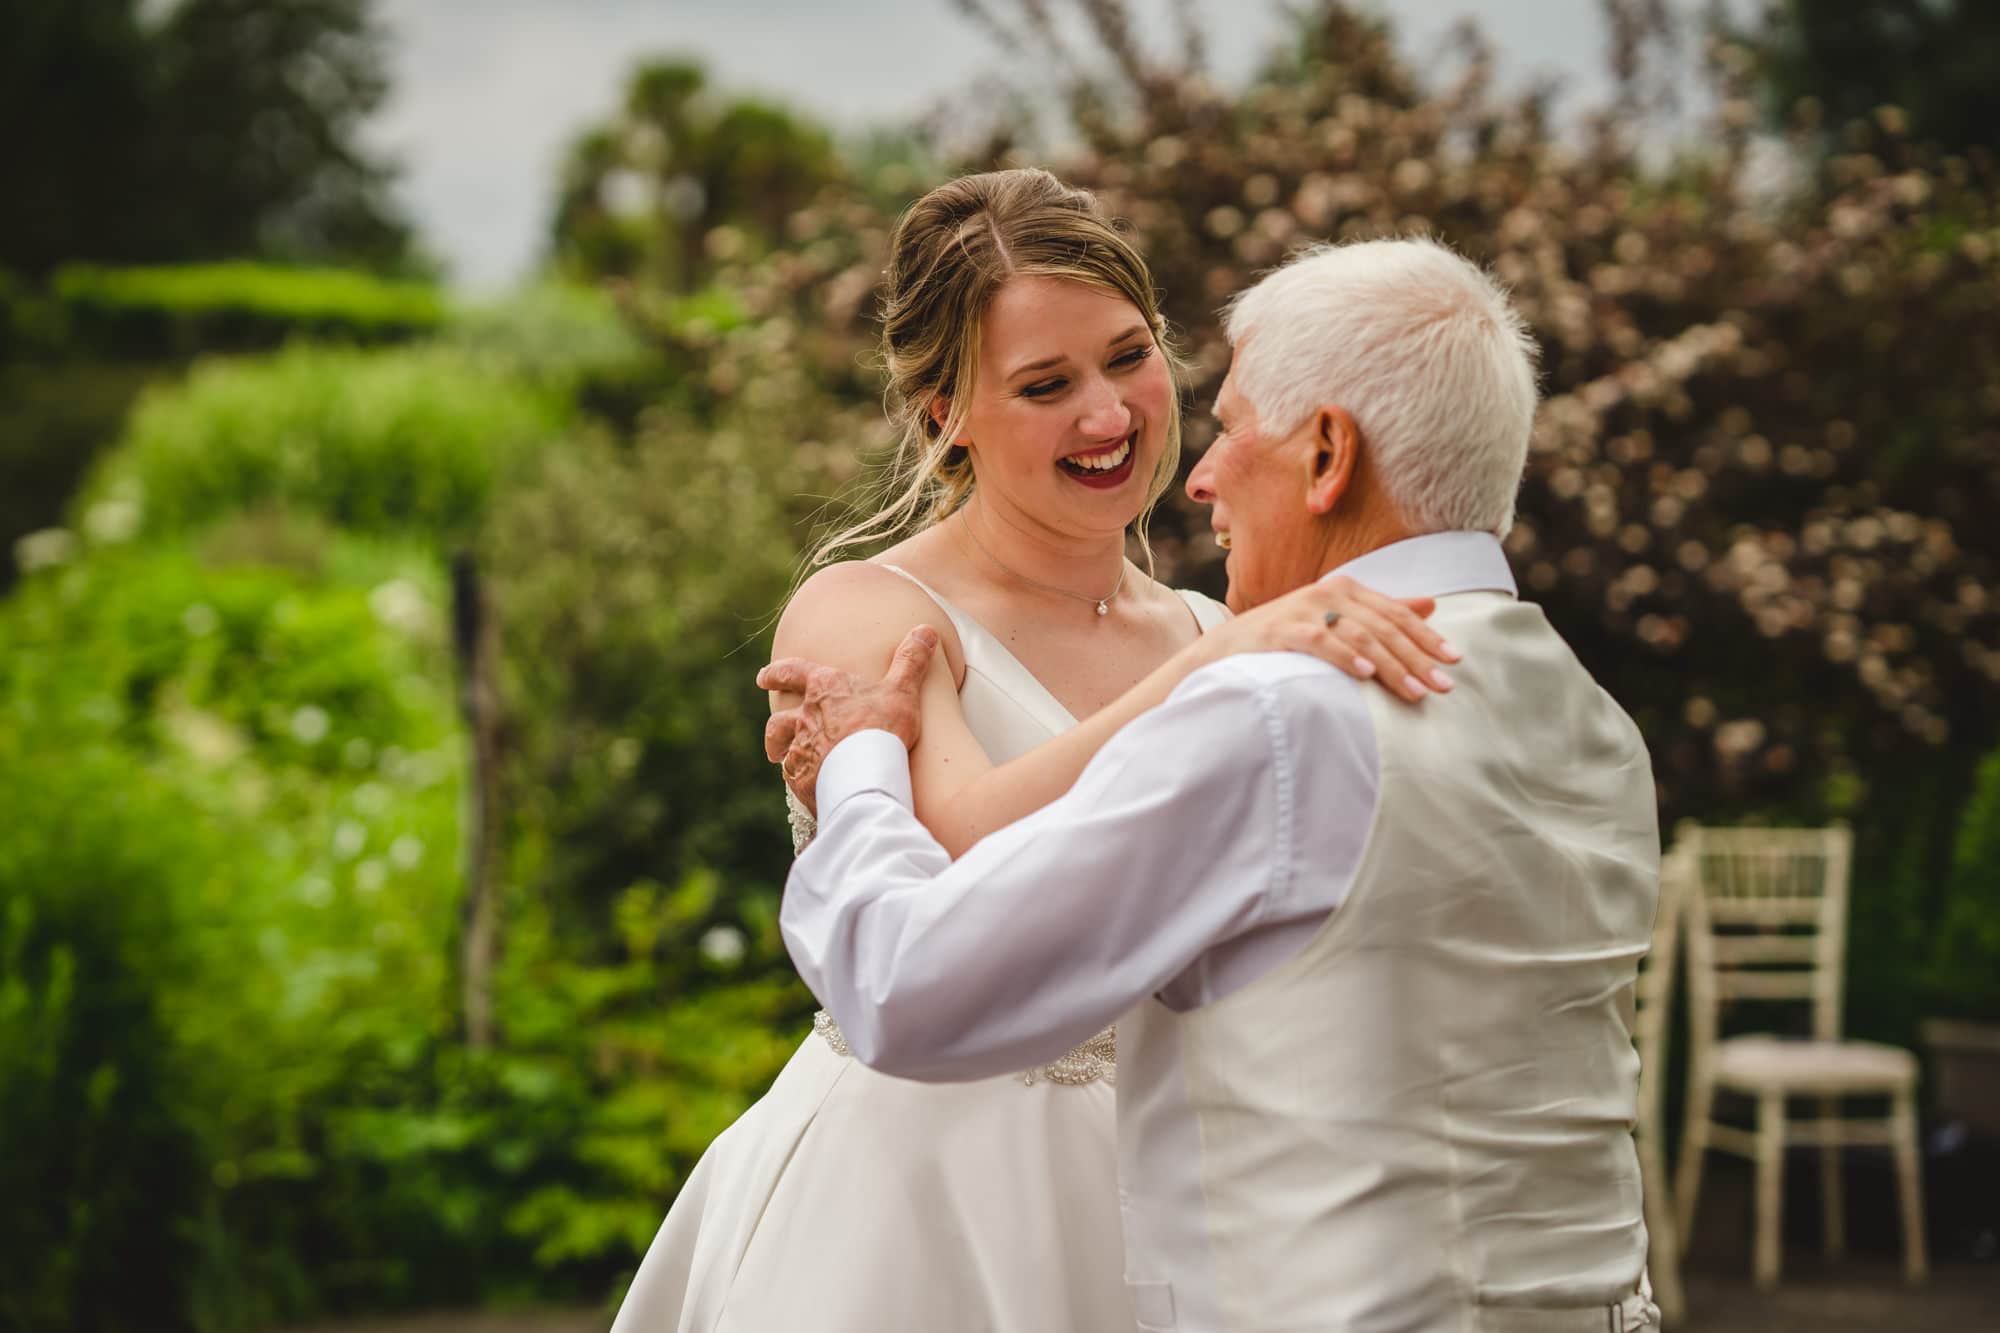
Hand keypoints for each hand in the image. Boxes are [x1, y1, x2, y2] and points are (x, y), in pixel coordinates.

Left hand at [756, 625, 939, 815]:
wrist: (867, 772)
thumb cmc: (884, 727)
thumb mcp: (903, 690)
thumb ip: (911, 661)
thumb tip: (926, 630)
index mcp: (824, 689)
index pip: (791, 673)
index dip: (777, 673)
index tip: (763, 677)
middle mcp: (805, 717)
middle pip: (780, 720)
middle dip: (775, 728)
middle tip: (773, 738)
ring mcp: (801, 749)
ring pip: (784, 750)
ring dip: (783, 753)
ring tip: (783, 762)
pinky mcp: (802, 778)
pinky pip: (796, 778)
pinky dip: (800, 779)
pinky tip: (809, 786)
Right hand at [1204, 577, 1458, 702]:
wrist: (1228, 647)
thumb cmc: (1289, 636)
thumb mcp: (1337, 619)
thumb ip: (1381, 612)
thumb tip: (1430, 605)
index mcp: (1346, 588)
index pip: (1396, 613)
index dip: (1426, 636)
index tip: (1454, 660)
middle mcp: (1328, 592)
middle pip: (1384, 627)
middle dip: (1416, 658)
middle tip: (1441, 686)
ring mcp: (1304, 609)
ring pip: (1360, 637)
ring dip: (1390, 667)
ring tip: (1413, 692)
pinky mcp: (1282, 629)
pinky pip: (1321, 642)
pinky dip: (1346, 657)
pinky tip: (1366, 675)